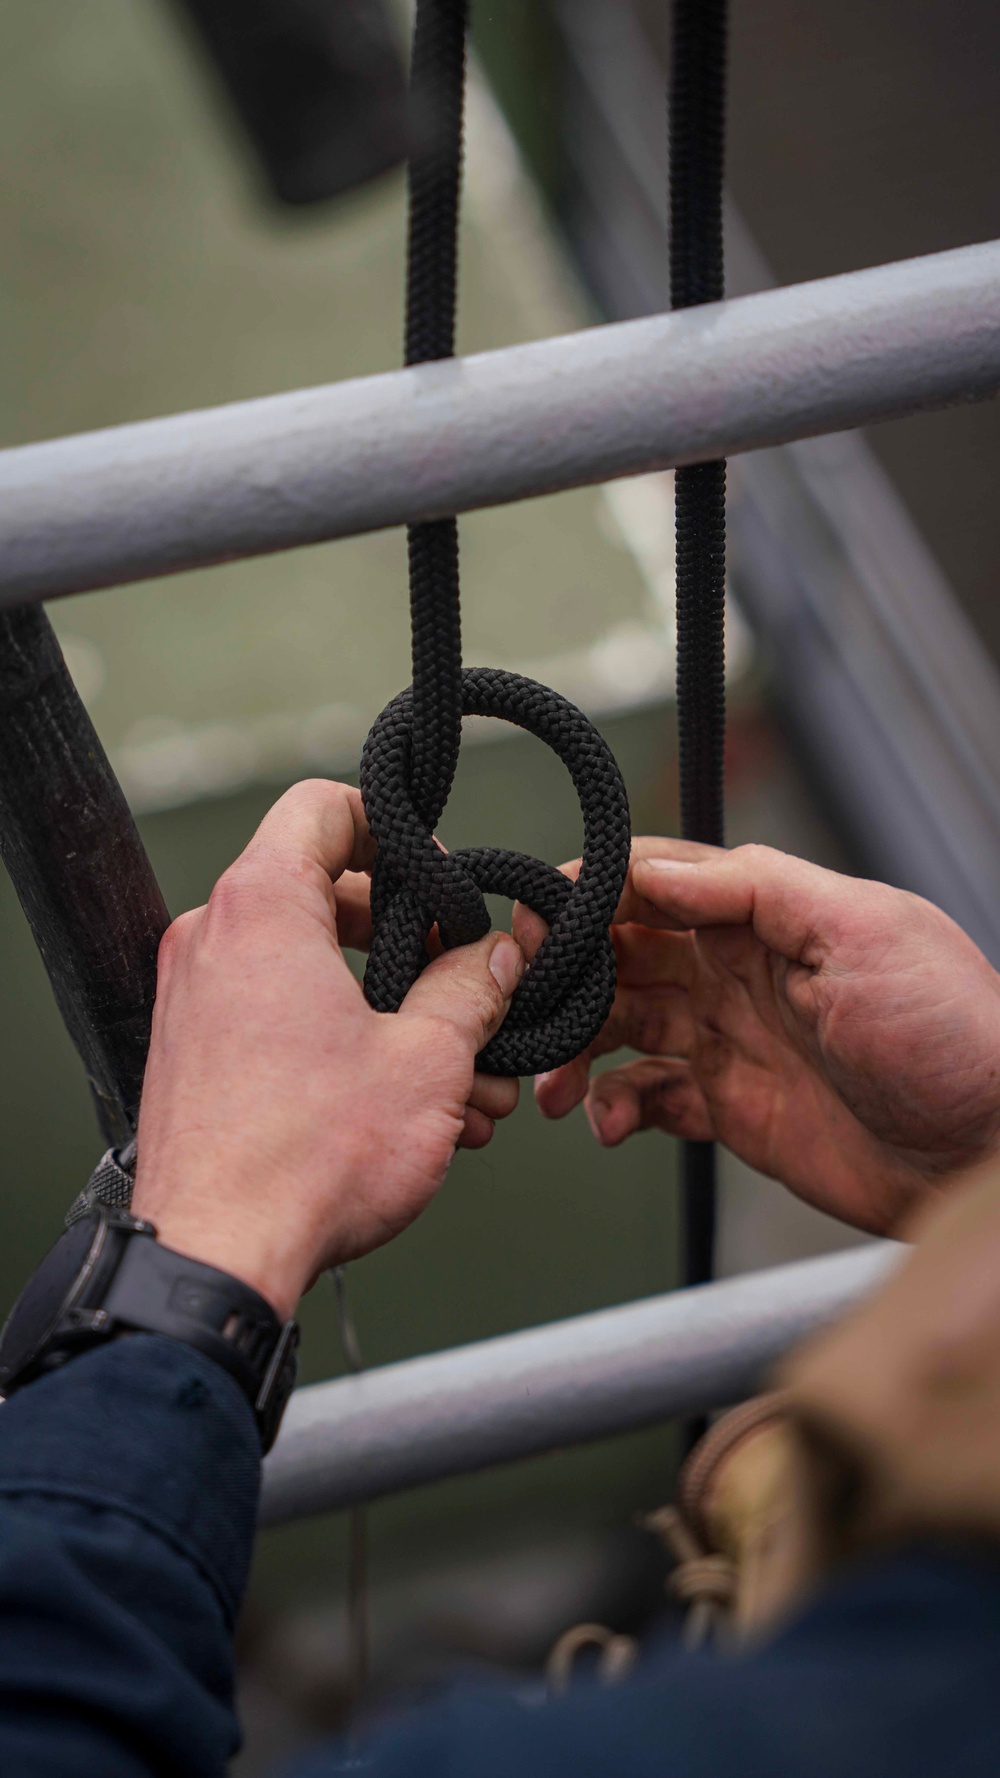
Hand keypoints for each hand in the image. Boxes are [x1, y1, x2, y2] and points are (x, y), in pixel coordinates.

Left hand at [132, 780, 522, 1315]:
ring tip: (460, 1072)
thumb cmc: (310, 1157)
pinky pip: (280, 1020)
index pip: (323, 807)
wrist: (219, 1258)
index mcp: (263, 909)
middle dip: (414, 939)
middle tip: (467, 981)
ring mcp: (195, 1001)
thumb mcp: (428, 1060)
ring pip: (312, 970)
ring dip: (392, 1008)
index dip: (395, 827)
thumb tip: (494, 959)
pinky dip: (344, 1043)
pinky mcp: (195, 1057)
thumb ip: (471, 990)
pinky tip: (410, 1107)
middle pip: (326, 894)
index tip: (441, 876)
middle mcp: (214, 941)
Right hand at [517, 839, 999, 1234]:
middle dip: (565, 971)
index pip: (657, 881)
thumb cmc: (952, 1036)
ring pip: (621, 1024)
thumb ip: (757, 890)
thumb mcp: (866, 933)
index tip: (537, 914)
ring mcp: (731, 1039)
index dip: (591, 891)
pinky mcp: (732, 1107)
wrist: (988, 1155)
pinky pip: (649, 1097)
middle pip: (623, 952)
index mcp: (767, 915)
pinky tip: (609, 1123)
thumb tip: (660, 868)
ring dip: (575, 1044)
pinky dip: (615, 1107)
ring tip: (550, 1084)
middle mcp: (739, 970)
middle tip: (523, 1004)